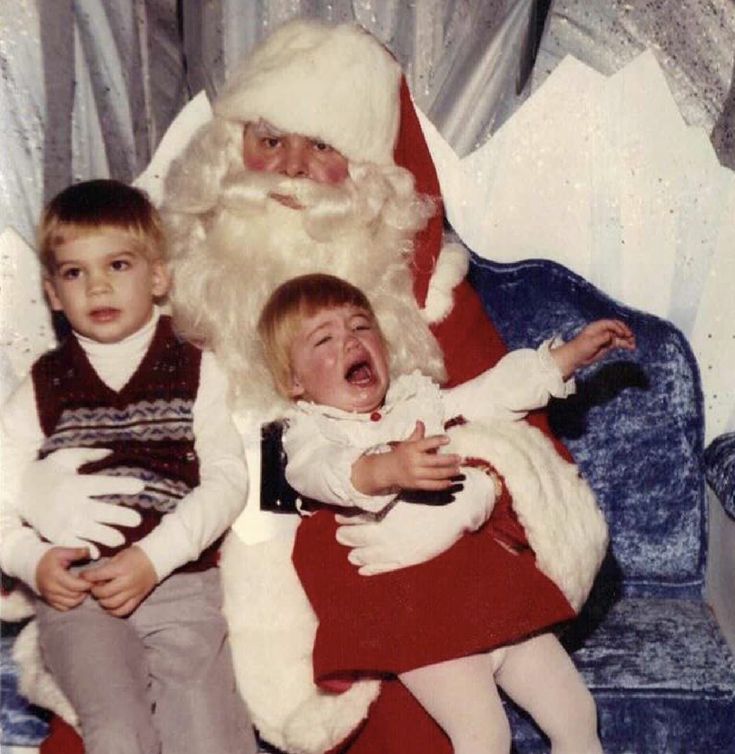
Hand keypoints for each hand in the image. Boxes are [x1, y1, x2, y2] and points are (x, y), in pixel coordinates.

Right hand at [20, 448, 143, 558]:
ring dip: (110, 537)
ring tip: (122, 538)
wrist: (18, 490)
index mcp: (76, 484)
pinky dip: (88, 550)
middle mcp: (71, 504)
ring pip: (93, 533)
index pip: (105, 485)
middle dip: (123, 517)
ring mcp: (64, 522)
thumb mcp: (66, 457)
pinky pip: (76, 546)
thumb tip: (112, 451)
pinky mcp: (57, 535)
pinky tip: (99, 551)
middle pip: (103, 512)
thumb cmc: (48, 471)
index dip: (124, 485)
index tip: (141, 486)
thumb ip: (89, 454)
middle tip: (138, 520)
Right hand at [36, 547, 91, 610]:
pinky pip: (63, 608)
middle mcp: (51, 588)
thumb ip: (76, 552)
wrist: (33, 567)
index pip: (76, 585)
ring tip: (85, 589)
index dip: (87, 584)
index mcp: (55, 575)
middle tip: (91, 584)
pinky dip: (72, 603)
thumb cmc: (49, 558)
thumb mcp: (62, 551)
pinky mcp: (49, 601)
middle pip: (74, 595)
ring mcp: (49, 596)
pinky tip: (76, 595)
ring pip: (70, 604)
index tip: (94, 579)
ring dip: (80, 598)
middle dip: (85, 590)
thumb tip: (89, 551)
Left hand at [81, 546, 156, 616]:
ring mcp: (133, 592)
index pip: (98, 576)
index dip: (87, 576)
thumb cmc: (135, 555)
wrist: (156, 559)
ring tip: (102, 595)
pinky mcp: (138, 599)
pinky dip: (113, 611)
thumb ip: (105, 568)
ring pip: (112, 604)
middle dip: (95, 590)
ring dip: (103, 601)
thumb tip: (91, 578)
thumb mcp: (119, 556)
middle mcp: (127, 582)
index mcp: (121, 568)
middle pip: (103, 593)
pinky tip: (110, 605)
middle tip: (94, 587)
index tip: (83, 576)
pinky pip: (123, 611)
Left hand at [336, 467, 496, 574]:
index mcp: (387, 514)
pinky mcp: (406, 559)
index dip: (347, 518)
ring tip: (351, 555)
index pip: (360, 517)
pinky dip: (371, 569)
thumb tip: (373, 500)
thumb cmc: (431, 501)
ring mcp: (396, 547)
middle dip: (347, 536)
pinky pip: (383, 567)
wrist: (454, 512)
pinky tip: (362, 570)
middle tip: (339, 536)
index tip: (338, 518)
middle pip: (358, 536)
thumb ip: (389, 500)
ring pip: (367, 554)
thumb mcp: (407, 497)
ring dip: (356, 555)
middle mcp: (388, 531)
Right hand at [352, 421, 460, 495]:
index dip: (437, 440)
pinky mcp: (416, 484)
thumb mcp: (407, 443)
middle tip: (459, 458)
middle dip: (449, 460)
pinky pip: (431, 485)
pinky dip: (442, 484)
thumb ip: (417, 434)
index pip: (426, 443)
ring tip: (457, 470)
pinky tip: (450, 481)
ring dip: (448, 472)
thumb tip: (421, 421)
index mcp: (412, 448)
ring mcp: (415, 474)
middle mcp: (414, 461)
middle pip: (434, 461)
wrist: (387, 470)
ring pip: (435, 474)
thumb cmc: (401, 454)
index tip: (448, 439)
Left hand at [551, 319, 635, 377]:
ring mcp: (606, 338)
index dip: (618, 327)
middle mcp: (603, 331)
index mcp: (597, 326)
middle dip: (625, 332)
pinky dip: (625, 344)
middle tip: (631, 337)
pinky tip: (631, 347)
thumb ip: (603, 337)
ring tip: (633, 344)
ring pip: (619, 336)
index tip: (623, 334)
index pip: (611, 323)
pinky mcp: (607, 345)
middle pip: (617, 328)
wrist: (575, 358)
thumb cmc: (580, 347)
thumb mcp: (591, 342)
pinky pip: (618, 343)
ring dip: (627, 339)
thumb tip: (612, 335)